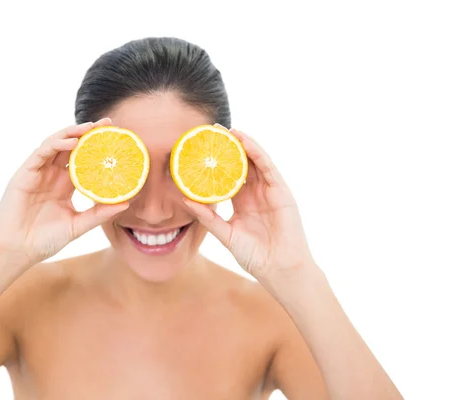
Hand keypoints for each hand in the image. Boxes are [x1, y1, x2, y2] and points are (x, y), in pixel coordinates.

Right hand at [0, 118, 128, 269]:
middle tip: (108, 123)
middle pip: (71, 146)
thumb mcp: (78, 225)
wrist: (17, 250)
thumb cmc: (45, 240)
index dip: (98, 147)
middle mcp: (52, 174)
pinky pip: (41, 153)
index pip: (84, 159)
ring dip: (72, 133)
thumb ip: (99, 214)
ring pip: (56, 144)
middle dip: (88, 132)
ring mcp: (38, 172)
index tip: (116, 138)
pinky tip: (72, 143)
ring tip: (91, 128)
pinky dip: (56, 144)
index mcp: (65, 184)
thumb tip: (126, 203)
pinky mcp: (25, 173)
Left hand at [183, 125, 315, 281]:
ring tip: (225, 130)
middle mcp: (255, 193)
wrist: (279, 269)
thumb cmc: (254, 256)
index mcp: (242, 202)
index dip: (215, 163)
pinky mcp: (281, 190)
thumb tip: (184, 200)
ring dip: (241, 143)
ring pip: (254, 161)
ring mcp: (269, 190)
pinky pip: (267, 166)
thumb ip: (208, 217)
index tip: (198, 151)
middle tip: (210, 132)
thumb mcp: (226, 234)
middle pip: (240, 164)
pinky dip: (256, 151)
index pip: (227, 176)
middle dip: (227, 148)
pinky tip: (244, 140)